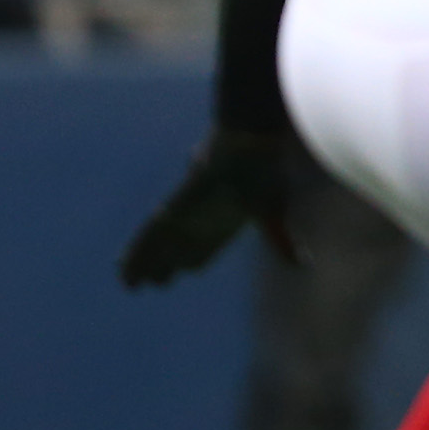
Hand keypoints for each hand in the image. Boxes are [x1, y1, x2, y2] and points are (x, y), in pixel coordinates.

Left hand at [118, 124, 303, 287]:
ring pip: (158, 247)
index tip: (189, 269)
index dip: (194, 259)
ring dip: (143, 265)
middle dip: (164, 265)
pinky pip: (149, 238)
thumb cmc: (265, 174)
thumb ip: (282, 242)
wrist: (247, 146)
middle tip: (154, 282)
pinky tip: (125, 269)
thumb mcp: (273, 214)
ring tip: (128, 283)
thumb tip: (303, 263)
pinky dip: (138, 255)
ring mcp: (184, 215)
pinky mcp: (172, 210)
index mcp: (223, 221)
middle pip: (177, 248)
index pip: (205, 246)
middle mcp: (199, 219)